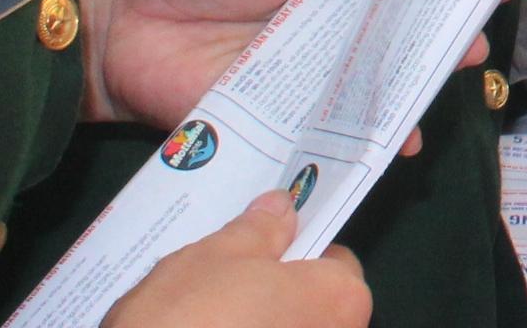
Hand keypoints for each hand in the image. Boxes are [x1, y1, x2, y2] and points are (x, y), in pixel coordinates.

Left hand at [72, 0, 509, 140]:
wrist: (119, 24)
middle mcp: (345, 17)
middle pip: (417, 19)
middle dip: (462, 16)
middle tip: (493, 14)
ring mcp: (322, 68)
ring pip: (390, 73)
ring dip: (428, 74)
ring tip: (459, 65)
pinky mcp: (294, 114)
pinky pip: (346, 127)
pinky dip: (377, 135)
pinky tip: (401, 135)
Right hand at [105, 192, 368, 327]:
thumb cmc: (187, 320)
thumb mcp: (216, 257)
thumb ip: (259, 230)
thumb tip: (281, 209)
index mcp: (339, 298)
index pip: (336, 263)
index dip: (298, 253)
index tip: (264, 251)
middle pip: (313, 305)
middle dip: (276, 293)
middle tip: (226, 285)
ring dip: (258, 323)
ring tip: (206, 317)